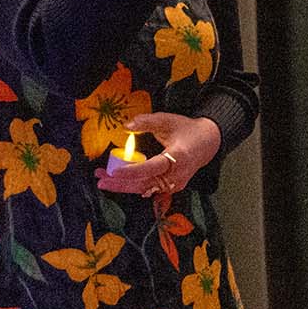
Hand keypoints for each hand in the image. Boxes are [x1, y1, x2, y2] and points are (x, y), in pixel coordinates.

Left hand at [93, 112, 219, 196]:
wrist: (207, 143)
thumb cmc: (187, 130)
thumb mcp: (167, 120)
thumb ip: (147, 121)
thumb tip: (126, 126)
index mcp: (178, 157)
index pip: (152, 168)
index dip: (132, 171)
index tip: (114, 171)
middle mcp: (177, 174)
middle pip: (145, 183)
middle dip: (121, 183)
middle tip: (100, 179)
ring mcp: (175, 183)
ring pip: (145, 188)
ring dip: (123, 185)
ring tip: (102, 179)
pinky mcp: (171, 186)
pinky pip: (149, 187)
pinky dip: (133, 185)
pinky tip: (117, 181)